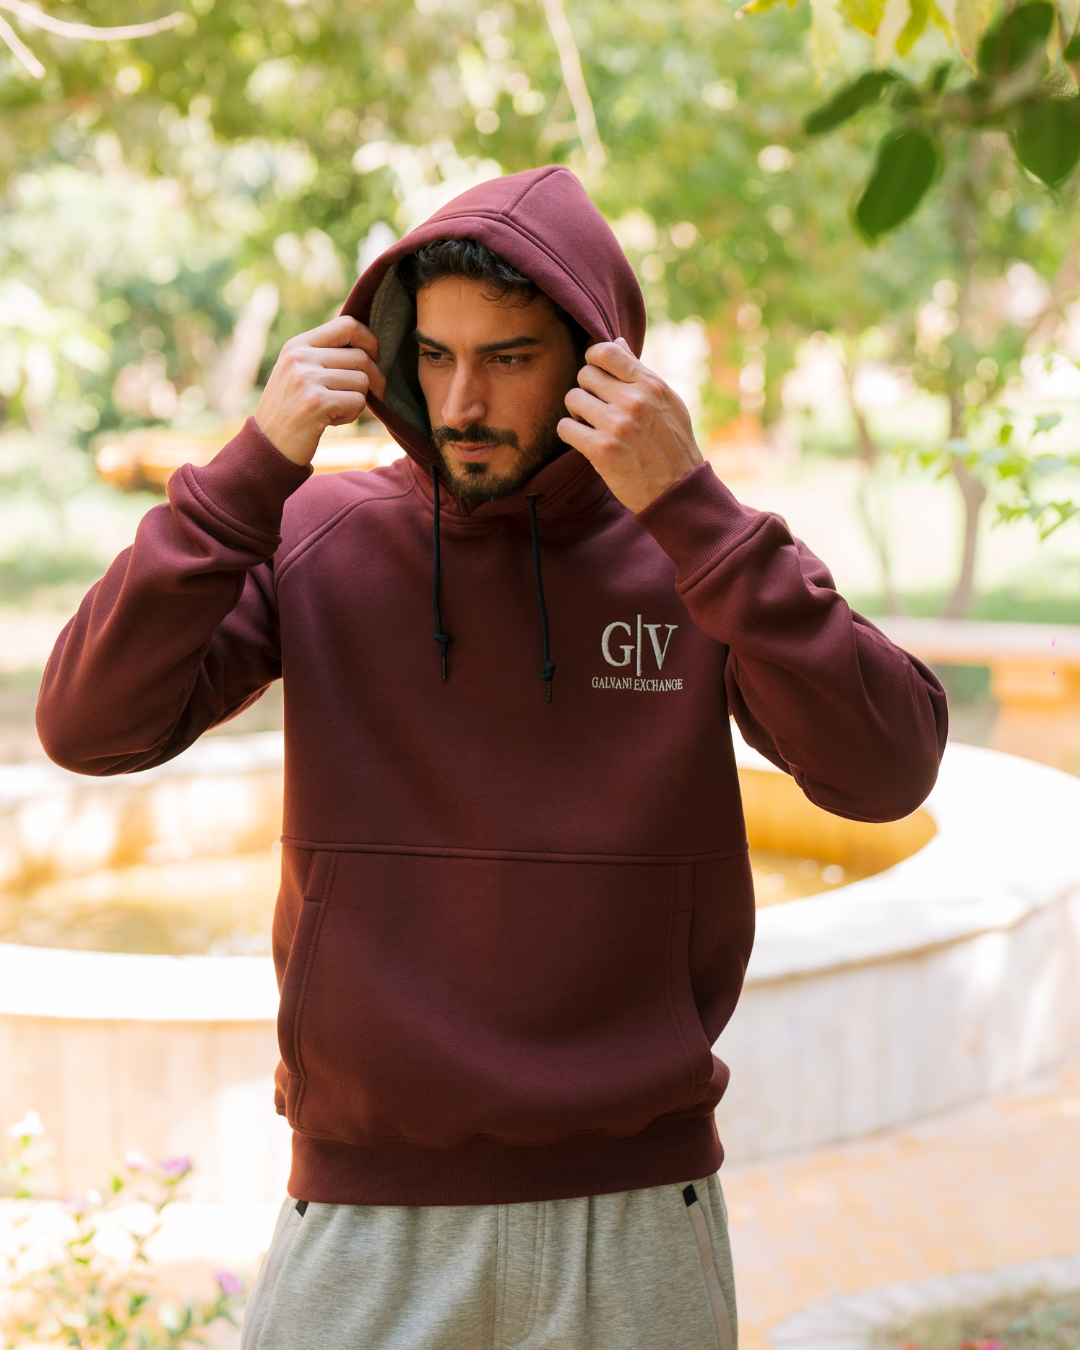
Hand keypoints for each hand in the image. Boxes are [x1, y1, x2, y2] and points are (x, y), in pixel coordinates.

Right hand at [254, 316, 386, 466]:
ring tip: (336, 410)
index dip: (369, 340)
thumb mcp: (298, 373)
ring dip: (358, 401)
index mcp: (298, 345)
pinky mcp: (317, 402)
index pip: (347, 324)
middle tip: (372, 395)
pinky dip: (352, 415)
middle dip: (374, 379)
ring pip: (362, 381)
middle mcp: (301, 357)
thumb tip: (369, 347)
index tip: (374, 357)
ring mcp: (307, 378)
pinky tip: (331, 421)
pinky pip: (358, 402)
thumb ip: (325, 356)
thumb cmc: (291, 410)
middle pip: (361, 357)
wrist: (268, 445)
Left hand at [557, 337, 701, 513]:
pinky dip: (571, 434)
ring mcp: (616, 425)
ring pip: (572, 398)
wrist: (677, 489)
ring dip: (577, 413)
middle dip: (587, 390)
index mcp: (650, 385)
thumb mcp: (667, 401)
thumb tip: (617, 342)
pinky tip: (585, 441)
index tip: (596, 374)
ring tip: (592, 425)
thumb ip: (640, 372)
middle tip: (596, 408)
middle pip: (585, 374)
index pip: (607, 351)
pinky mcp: (601, 449)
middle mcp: (633, 401)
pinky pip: (565, 427)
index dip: (594, 359)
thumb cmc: (673, 444)